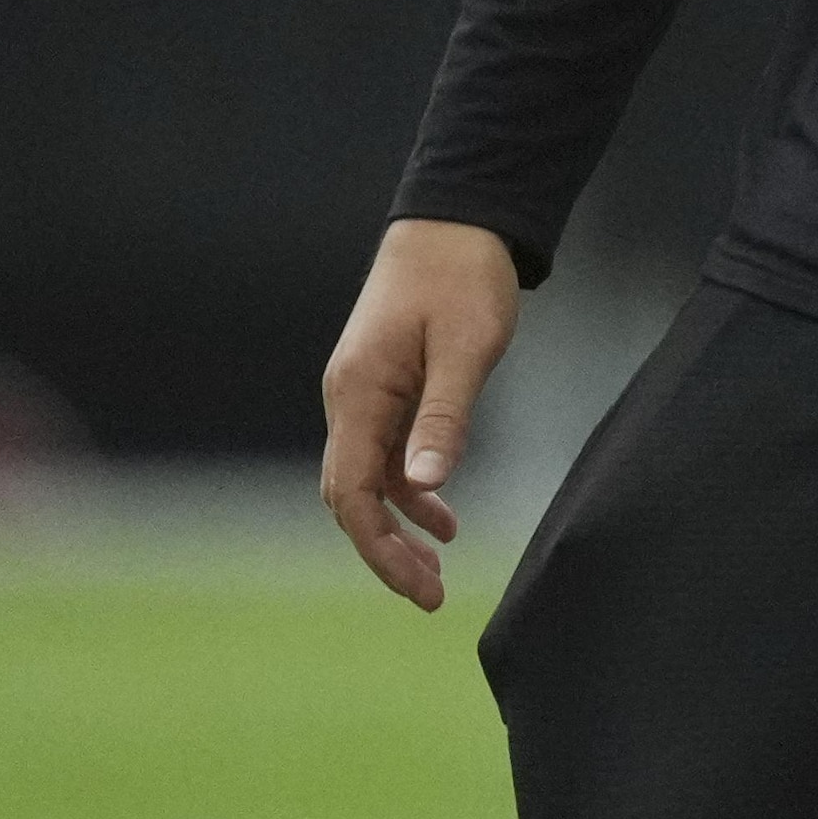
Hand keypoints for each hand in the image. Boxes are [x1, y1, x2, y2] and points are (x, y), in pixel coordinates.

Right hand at [320, 218, 520, 611]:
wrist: (455, 222)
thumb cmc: (463, 278)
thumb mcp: (468, 348)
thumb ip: (446, 416)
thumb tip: (424, 486)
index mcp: (358, 393)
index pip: (350, 494)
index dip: (378, 548)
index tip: (419, 587)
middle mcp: (349, 399)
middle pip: (350, 497)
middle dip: (385, 550)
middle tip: (433, 596)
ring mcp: (364, 394)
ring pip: (368, 480)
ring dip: (399, 525)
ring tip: (441, 567)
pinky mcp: (385, 387)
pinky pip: (386, 454)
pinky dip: (410, 489)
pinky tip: (443, 515)